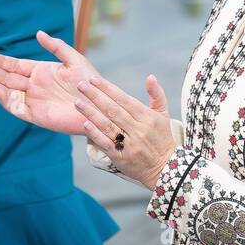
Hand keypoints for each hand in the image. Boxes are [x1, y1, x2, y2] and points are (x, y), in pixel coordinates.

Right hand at [0, 30, 101, 134]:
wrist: (98, 105)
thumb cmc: (90, 82)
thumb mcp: (74, 60)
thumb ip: (56, 46)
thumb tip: (38, 33)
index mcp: (41, 72)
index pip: (16, 66)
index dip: (2, 61)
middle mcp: (34, 86)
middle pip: (8, 77)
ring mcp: (33, 100)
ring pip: (8, 91)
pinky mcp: (34, 115)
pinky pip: (14, 106)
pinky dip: (3, 98)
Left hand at [75, 73, 174, 189]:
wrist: (166, 168)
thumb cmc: (163, 139)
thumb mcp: (164, 116)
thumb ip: (157, 95)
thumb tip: (150, 76)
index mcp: (147, 117)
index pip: (124, 99)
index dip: (108, 88)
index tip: (94, 79)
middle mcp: (138, 129)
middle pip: (113, 110)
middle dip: (95, 96)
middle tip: (80, 85)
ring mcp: (129, 144)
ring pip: (107, 125)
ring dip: (91, 112)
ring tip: (77, 102)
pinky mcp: (121, 157)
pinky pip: (106, 143)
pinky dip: (95, 133)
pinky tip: (85, 124)